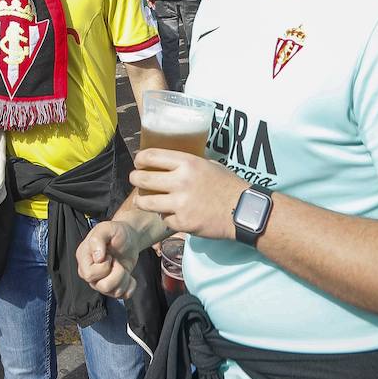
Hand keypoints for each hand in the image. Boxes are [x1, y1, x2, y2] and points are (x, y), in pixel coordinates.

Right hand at [77, 219, 143, 298]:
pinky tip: (128, 274)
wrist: (130, 237)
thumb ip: (97, 239)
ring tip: (122, 266)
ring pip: (114, 293)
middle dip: (116, 273)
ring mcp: (101, 282)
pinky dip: (130, 285)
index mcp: (84, 259)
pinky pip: (124, 295)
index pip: (89, 275)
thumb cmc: (116, 232)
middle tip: (116, 260)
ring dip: (124, 278)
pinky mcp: (114, 287)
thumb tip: (97, 258)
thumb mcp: (106, 228)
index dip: (103, 266)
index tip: (109, 254)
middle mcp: (90, 273)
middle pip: (102, 287)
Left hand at [130, 149, 246, 239]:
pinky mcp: (182, 223)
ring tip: (141, 201)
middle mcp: (180, 182)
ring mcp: (180, 204)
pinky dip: (165, 217)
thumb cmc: (228, 185)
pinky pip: (164, 219)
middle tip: (135, 180)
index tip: (138, 162)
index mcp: (187, 163)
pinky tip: (169, 214)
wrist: (243, 210)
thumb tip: (169, 164)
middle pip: (142, 179)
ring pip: (146, 202)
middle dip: (134, 179)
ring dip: (141, 201)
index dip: (140, 159)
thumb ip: (187, 164)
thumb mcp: (208, 164)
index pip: (151, 156)